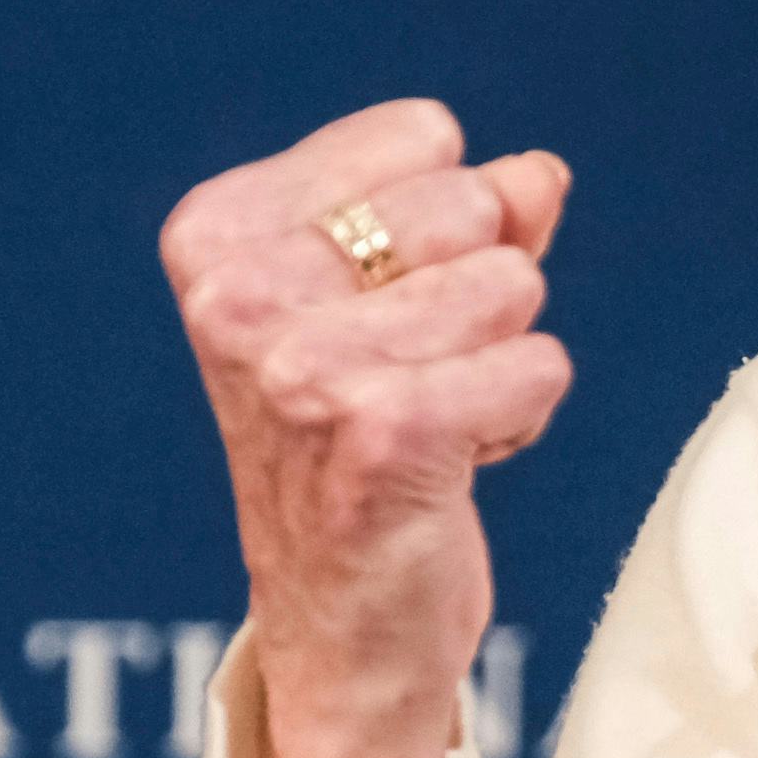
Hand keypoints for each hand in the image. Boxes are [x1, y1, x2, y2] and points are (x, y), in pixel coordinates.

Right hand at [159, 98, 574, 757]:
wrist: (342, 621)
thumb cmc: (368, 433)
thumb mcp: (404, 292)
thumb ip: (481, 208)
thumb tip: (539, 174)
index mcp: (216, 235)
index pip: (424, 135)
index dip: (442, 224)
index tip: (377, 311)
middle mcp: (237, 298)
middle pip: (475, 202)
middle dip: (479, 289)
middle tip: (408, 376)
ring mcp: (302, 370)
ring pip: (514, 285)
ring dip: (498, 360)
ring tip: (426, 423)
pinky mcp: (381, 436)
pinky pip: (540, 366)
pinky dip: (522, 417)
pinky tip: (449, 467)